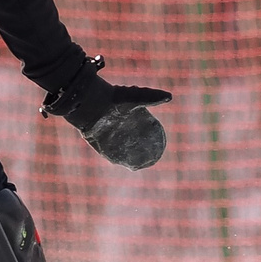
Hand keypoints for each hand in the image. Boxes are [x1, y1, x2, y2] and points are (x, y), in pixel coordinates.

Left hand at [44, 62, 172, 169]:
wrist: (90, 102)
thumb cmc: (113, 98)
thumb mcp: (136, 97)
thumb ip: (152, 97)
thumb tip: (170, 96)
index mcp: (125, 117)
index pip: (138, 128)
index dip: (146, 136)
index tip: (157, 143)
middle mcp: (115, 126)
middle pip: (129, 140)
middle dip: (138, 148)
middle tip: (150, 157)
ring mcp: (105, 134)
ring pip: (119, 148)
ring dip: (129, 156)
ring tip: (141, 164)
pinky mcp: (96, 141)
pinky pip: (107, 153)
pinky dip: (117, 159)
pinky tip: (128, 165)